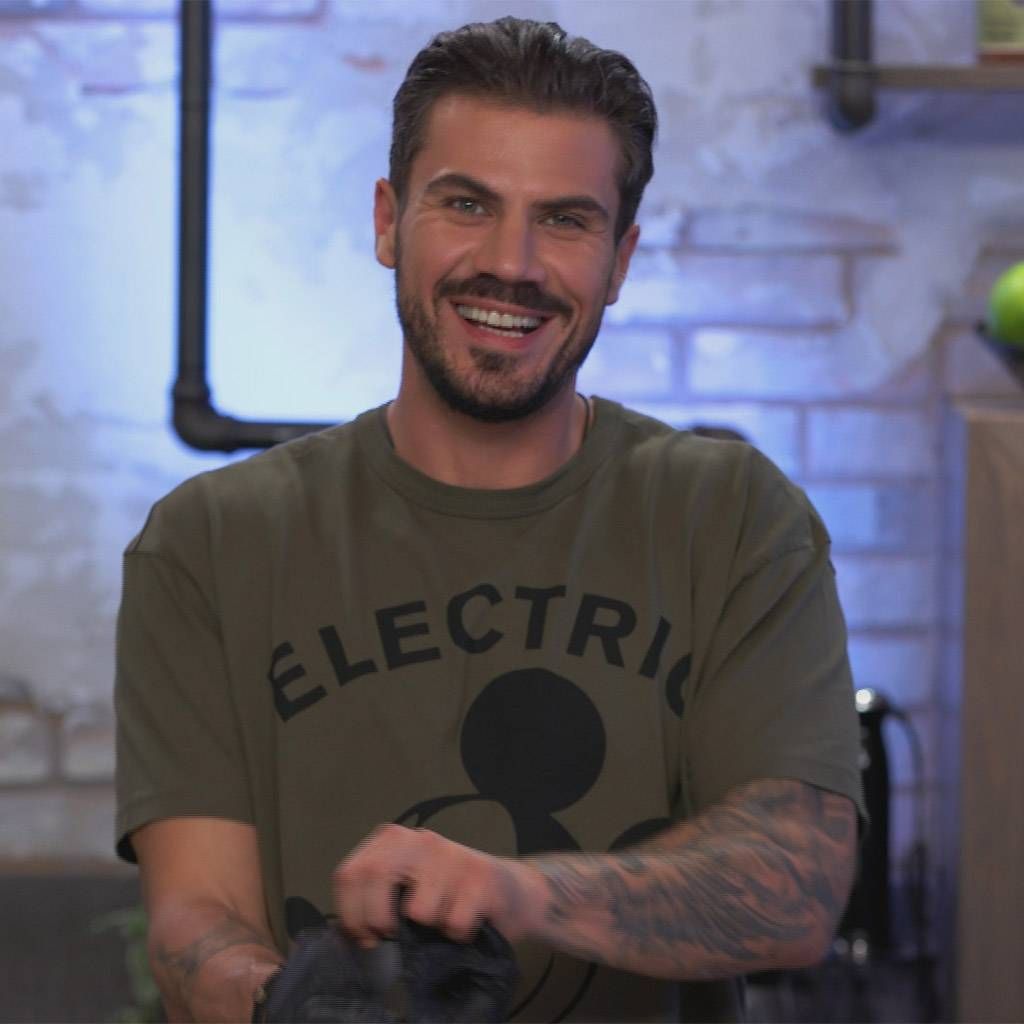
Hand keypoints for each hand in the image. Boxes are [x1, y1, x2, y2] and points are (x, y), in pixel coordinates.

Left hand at [332, 824, 540, 948]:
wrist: (513, 891)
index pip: (350, 872)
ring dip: (427, 931)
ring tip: (440, 922)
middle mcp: (422, 839)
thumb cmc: (450, 894)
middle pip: (375, 876)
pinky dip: (457, 936)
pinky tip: (466, 924)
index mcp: (395, 839)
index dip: (350, 912)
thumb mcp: (407, 885)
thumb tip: (349, 932)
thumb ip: (377, 896)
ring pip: (418, 911)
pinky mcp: (481, 877)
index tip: (363, 936)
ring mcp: (453, 855)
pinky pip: (454, 923)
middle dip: (377, 919)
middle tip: (391, 937)